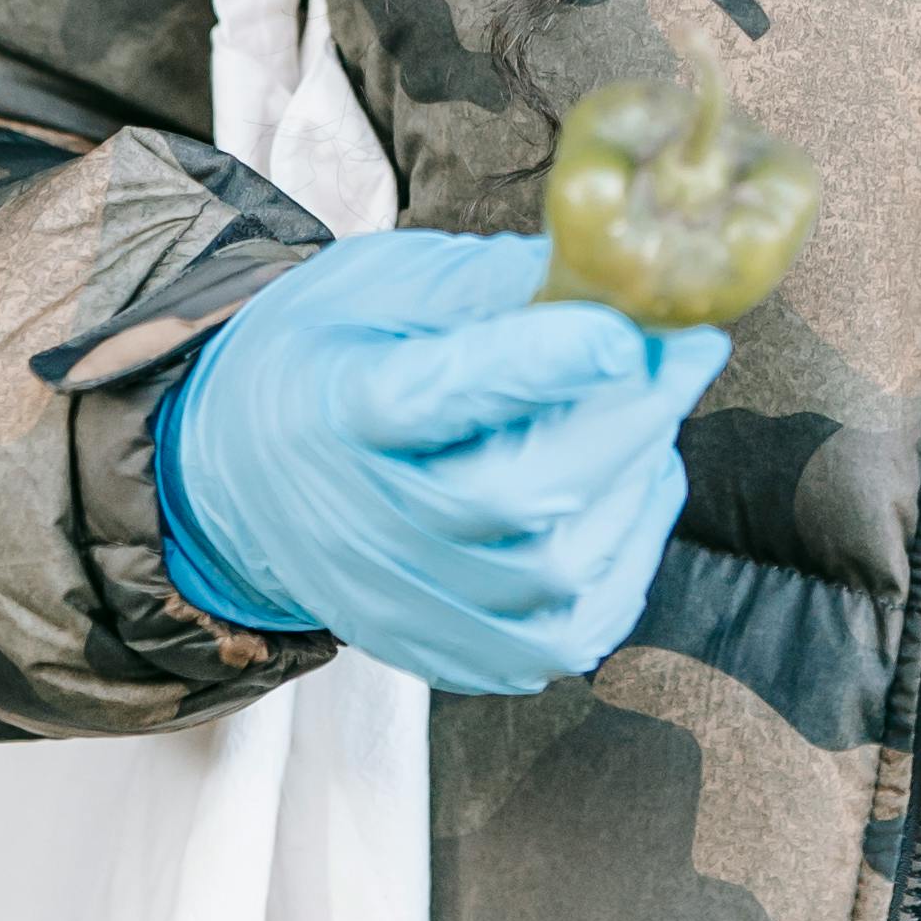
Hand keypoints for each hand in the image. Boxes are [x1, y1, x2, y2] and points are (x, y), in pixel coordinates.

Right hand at [150, 231, 725, 694]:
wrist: (236, 472)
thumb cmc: (325, 356)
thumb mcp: (380, 282)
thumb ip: (486, 281)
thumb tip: (602, 271)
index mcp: (339, 409)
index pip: (442, 396)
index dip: (543, 363)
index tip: (627, 327)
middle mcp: (367, 521)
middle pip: (515, 496)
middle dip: (626, 421)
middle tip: (684, 353)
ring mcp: (404, 600)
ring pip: (555, 577)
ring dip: (634, 490)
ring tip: (649, 419)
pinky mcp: (440, 648)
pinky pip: (563, 639)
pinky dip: (622, 568)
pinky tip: (627, 497)